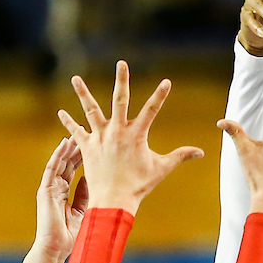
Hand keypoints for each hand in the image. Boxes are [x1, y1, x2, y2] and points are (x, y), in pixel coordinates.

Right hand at [29, 137, 86, 262]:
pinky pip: (51, 169)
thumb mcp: (84, 211)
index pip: (75, 171)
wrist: (56, 249)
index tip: (94, 145)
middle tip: (87, 134)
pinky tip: (64, 143)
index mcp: (65, 195)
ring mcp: (50, 189)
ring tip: (76, 133)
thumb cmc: (71, 237)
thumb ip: (86, 194)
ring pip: (60, 163)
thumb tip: (94, 178)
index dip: (83, 158)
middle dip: (77, 149)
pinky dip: (58, 155)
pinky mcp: (45, 190)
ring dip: (68, 148)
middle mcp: (56, 189)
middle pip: (68, 164)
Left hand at [57, 64, 203, 214]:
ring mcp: (100, 137)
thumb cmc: (138, 185)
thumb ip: (180, 156)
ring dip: (83, 93)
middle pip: (119, 100)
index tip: (167, 81)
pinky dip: (68, 122)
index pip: (152, 110)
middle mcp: (117, 131)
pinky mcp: (87, 147)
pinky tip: (61, 112)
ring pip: (90, 110)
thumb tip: (201, 152)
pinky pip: (76, 131)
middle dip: (121, 80)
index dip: (160, 95)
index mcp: (136, 135)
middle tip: (121, 63)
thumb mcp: (161, 168)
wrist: (114, 199)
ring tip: (75, 78)